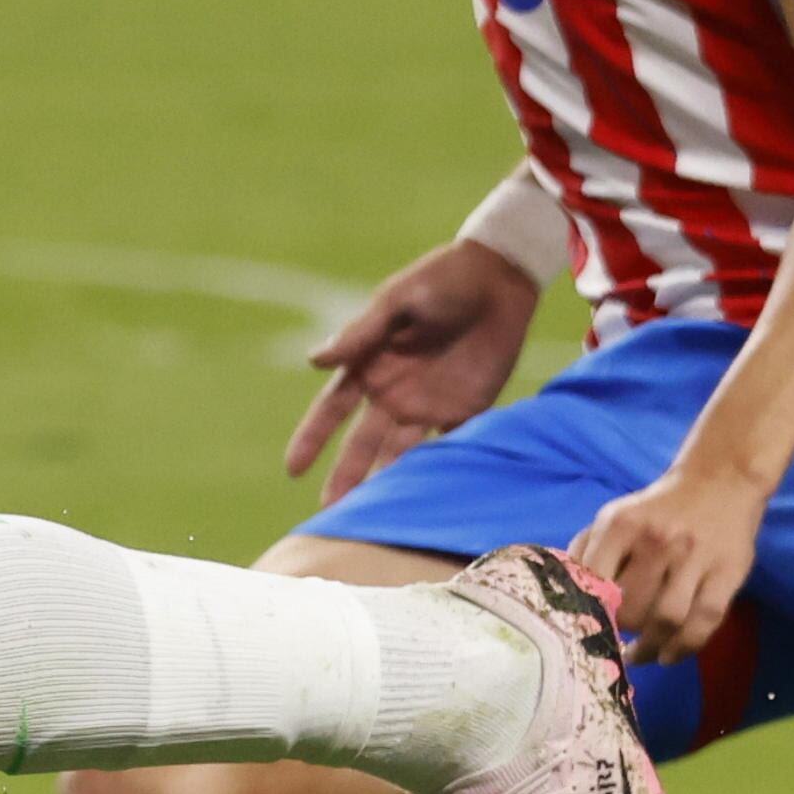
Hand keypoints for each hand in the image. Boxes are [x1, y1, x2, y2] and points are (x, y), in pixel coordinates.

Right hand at [284, 237, 540, 499]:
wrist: (500, 277)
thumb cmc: (440, 280)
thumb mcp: (397, 302)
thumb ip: (361, 333)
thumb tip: (314, 360)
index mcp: (368, 365)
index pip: (331, 410)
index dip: (311, 439)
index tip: (293, 470)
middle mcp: (392, 392)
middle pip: (362, 444)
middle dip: (346, 477)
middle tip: (331, 513)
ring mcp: (428, 404)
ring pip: (401, 454)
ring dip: (388, 483)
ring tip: (375, 517)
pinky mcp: (466, 409)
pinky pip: (450, 447)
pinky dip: (439, 472)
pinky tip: (428, 500)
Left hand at [569, 459, 768, 662]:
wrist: (720, 480)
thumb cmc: (657, 509)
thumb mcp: (615, 517)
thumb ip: (586, 550)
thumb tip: (563, 590)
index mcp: (621, 526)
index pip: (594, 582)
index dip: (588, 613)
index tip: (586, 630)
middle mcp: (657, 540)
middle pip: (631, 607)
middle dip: (621, 631)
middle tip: (617, 640)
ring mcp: (695, 557)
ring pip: (667, 619)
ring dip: (649, 647)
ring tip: (639, 655)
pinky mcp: (728, 572)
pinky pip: (705, 620)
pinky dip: (685, 647)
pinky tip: (668, 656)